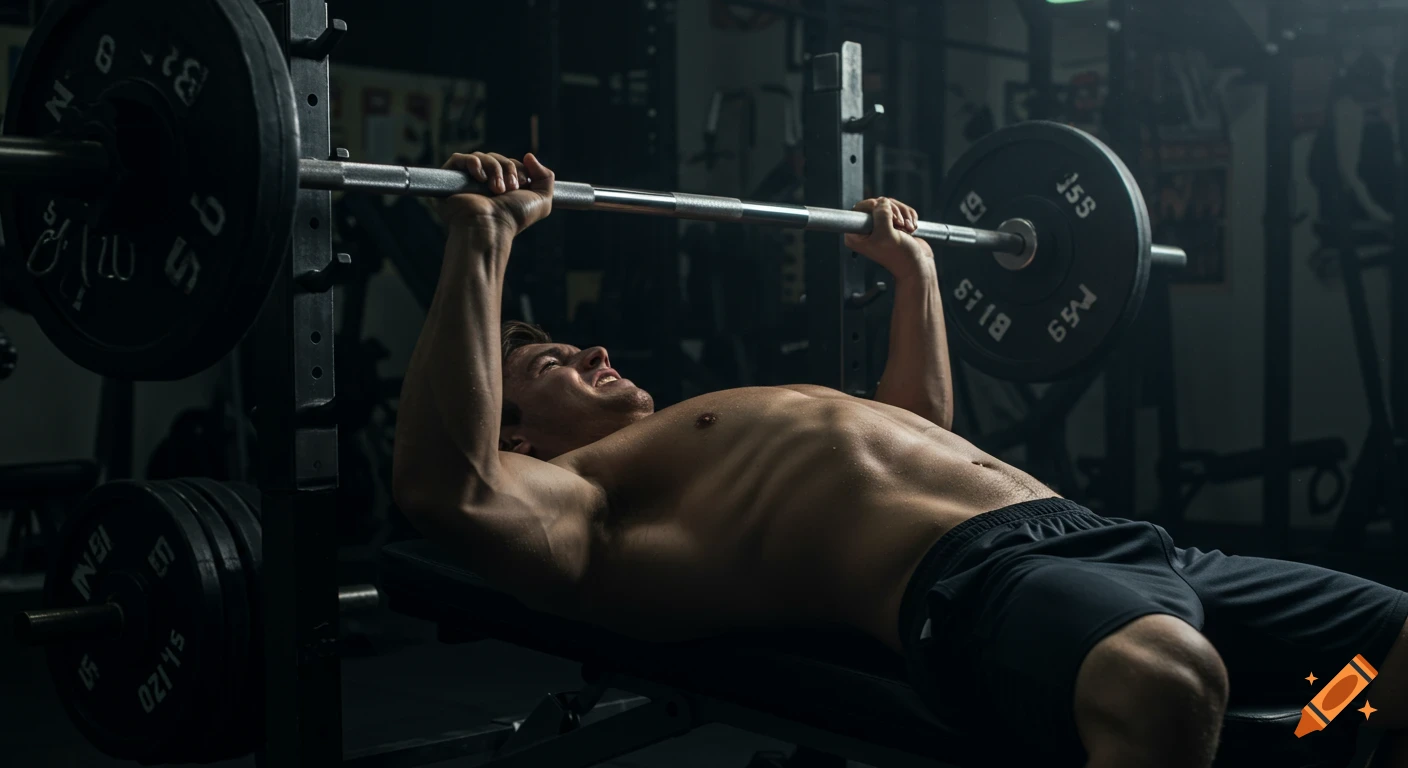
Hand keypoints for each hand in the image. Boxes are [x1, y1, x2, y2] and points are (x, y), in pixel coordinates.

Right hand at [439, 152, 554, 235]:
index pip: (509, 163)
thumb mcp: (542, 200)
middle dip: (507, 168)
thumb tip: (529, 156)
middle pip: (496, 158)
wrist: (491, 227)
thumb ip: (546, 177)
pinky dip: (472, 163)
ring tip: (496, 189)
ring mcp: (466, 182)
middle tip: (510, 188)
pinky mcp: (450, 180)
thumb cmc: (513, 218)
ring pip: (480, 156)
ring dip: (493, 168)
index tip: (521, 184)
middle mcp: (484, 184)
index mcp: (503, 187)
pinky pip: (458, 159)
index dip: (518, 168)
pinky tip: (480, 177)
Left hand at [844, 197, 933, 277]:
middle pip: (877, 204)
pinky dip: (909, 217)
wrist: (916, 266)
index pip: (859, 208)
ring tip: (907, 229)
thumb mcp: (887, 234)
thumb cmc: (900, 256)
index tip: (889, 217)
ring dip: (903, 215)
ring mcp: (880, 227)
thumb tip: (882, 201)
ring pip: (891, 205)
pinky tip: (911, 229)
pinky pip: (901, 210)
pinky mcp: (893, 225)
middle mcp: (866, 230)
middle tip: (899, 224)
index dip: (874, 207)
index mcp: (856, 235)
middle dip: (893, 212)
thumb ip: (881, 214)